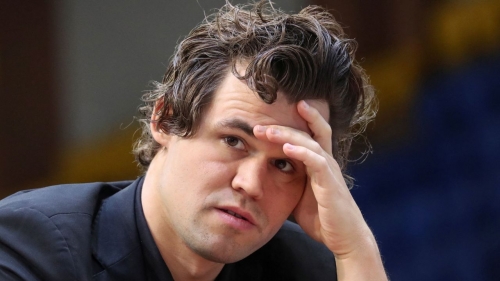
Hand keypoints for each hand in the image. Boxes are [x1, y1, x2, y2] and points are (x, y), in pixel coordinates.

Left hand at [254, 100, 386, 279]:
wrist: (344, 238)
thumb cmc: (322, 218)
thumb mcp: (298, 196)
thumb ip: (287, 183)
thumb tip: (262, 181)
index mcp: (319, 163)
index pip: (310, 134)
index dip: (294, 122)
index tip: (268, 117)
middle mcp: (327, 162)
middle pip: (310, 132)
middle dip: (285, 125)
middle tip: (259, 124)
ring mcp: (330, 171)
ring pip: (310, 143)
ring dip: (288, 135)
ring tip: (267, 131)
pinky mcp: (331, 183)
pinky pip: (317, 162)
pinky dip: (301, 152)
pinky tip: (286, 148)